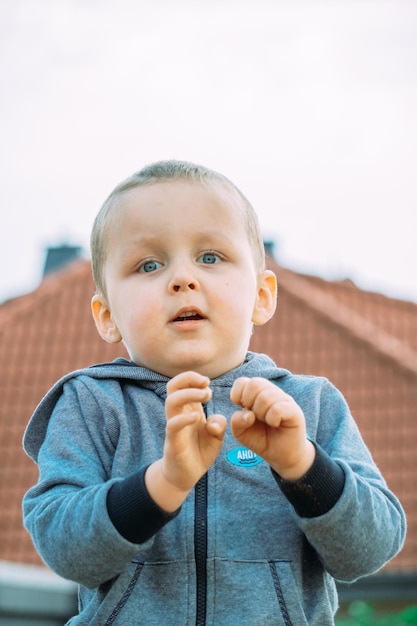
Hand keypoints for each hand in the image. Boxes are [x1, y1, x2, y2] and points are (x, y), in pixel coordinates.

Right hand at [145, 371, 225, 510]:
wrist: (186, 476)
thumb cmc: (199, 451)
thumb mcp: (215, 436)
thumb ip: (219, 424)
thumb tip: (216, 419)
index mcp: (189, 409)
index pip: (182, 384)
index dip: (193, 378)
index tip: (207, 383)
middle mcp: (179, 414)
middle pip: (172, 386)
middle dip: (188, 379)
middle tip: (206, 385)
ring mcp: (174, 427)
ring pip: (171, 401)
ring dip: (189, 394)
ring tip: (205, 396)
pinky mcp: (173, 442)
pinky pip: (173, 425)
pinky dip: (184, 418)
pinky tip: (197, 418)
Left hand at [230, 377, 314, 479]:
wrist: (281, 456)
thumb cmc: (262, 439)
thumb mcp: (242, 433)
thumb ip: (237, 422)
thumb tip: (248, 413)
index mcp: (257, 393)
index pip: (243, 381)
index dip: (238, 394)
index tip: (242, 408)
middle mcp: (271, 393)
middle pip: (255, 383)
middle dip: (249, 402)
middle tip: (255, 416)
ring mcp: (284, 400)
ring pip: (266, 397)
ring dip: (261, 413)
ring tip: (267, 422)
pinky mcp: (295, 411)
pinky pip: (278, 408)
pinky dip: (272, 418)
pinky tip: (275, 424)